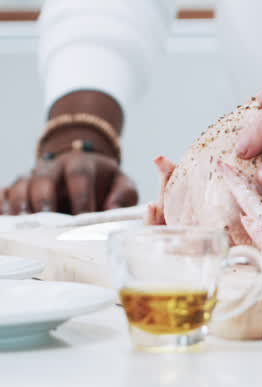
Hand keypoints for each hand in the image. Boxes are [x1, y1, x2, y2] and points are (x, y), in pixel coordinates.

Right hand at [3, 151, 137, 214]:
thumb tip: (112, 210)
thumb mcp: (123, 184)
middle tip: (46, 218)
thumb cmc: (105, 183)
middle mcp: (53, 167)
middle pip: (44, 179)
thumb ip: (123, 195)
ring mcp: (33, 176)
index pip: (79, 176)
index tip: (84, 218)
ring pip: (22, 185)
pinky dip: (3, 202)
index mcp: (80, 164)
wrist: (84, 169)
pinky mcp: (19, 187)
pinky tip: (5, 218)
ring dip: (20, 203)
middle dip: (44, 198)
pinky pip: (5, 191)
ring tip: (22, 222)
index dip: (81, 196)